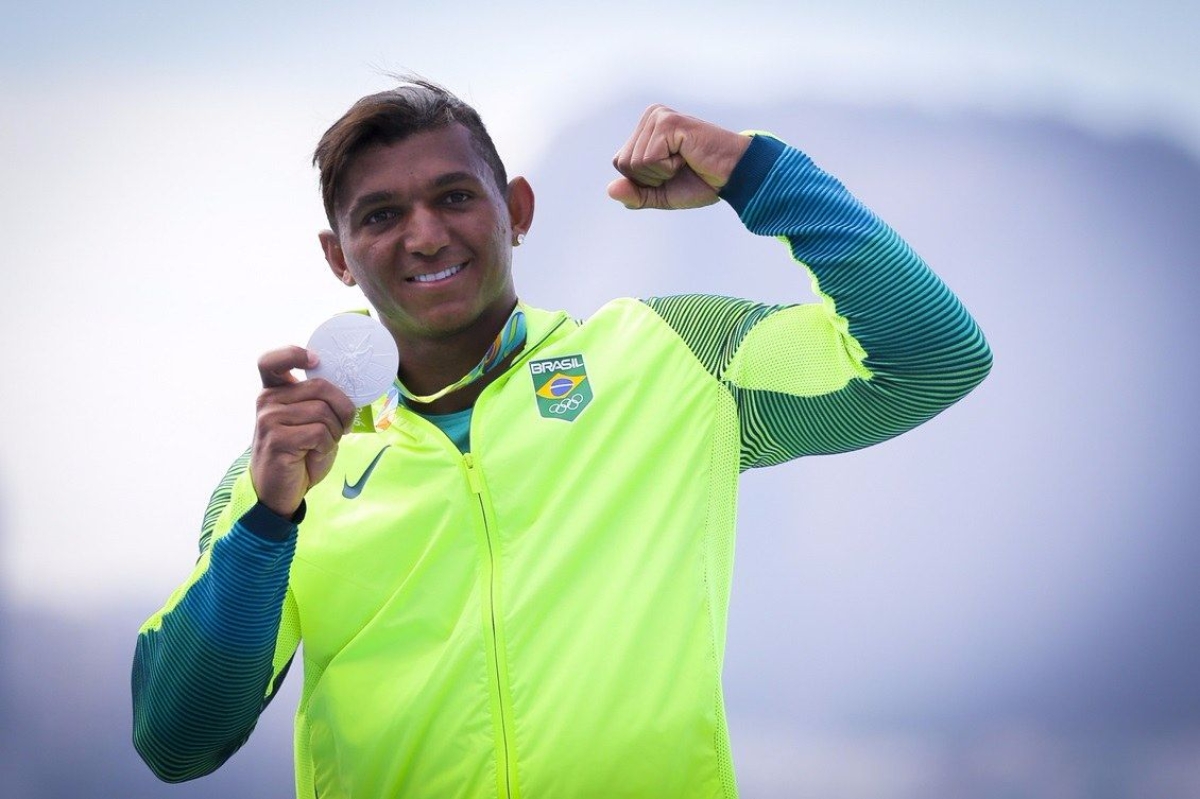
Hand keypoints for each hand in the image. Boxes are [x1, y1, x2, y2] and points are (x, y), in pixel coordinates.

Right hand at [250, 346, 356, 516]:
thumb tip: (347, 387)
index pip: (272, 361)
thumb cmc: (299, 454)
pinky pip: (319, 433)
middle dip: (343, 408)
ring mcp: (269, 419)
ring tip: (324, 444)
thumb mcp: (309, 422)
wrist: (279, 491)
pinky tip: (315, 454)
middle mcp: (267, 401)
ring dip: (335, 431)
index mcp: (274, 392)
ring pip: (323, 412)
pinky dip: (327, 446)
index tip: (314, 360)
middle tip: (343, 426)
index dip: (294, 353)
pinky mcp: (277, 439)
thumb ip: (318, 401)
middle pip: (320, 387)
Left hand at [608, 105, 751, 209]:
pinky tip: (687, 156)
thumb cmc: (700, 182)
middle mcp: (650, 117)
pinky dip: (668, 168)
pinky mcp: (668, 122)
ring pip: (635, 163)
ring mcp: (658, 117)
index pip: (620, 163)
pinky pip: (649, 159)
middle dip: (651, 178)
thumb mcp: (660, 195)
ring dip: (662, 173)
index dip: (644, 181)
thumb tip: (609, 190)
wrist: (733, 175)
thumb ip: (635, 194)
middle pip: (624, 163)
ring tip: (685, 160)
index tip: (671, 173)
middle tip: (680, 167)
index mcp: (645, 129)